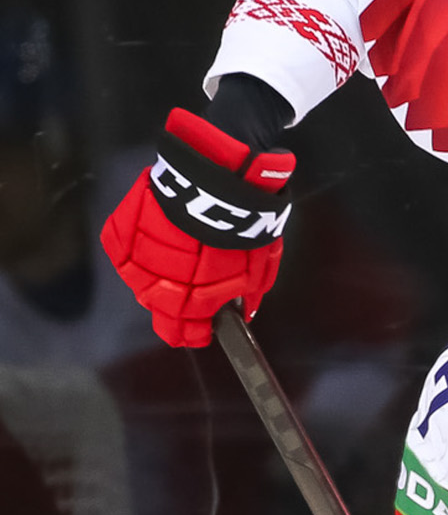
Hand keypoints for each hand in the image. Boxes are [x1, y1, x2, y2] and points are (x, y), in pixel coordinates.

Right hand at [101, 107, 293, 347]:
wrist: (216, 181)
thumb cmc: (241, 230)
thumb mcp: (260, 270)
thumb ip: (249, 296)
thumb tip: (244, 313)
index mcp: (189, 305)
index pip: (181, 334)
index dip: (192, 333)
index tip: (200, 327)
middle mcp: (156, 289)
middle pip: (157, 309)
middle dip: (173, 302)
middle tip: (189, 281)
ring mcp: (134, 259)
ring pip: (137, 280)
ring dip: (152, 273)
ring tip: (172, 253)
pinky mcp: (121, 228)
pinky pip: (122, 247)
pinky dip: (134, 245)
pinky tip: (151, 236)